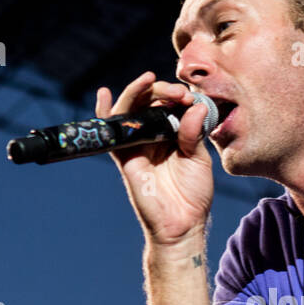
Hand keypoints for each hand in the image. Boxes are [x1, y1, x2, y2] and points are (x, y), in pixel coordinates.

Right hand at [96, 70, 214, 245]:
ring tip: (150, 80)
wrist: (182, 224)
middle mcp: (153, 135)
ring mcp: (137, 144)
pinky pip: (111, 132)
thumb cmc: (193, 194)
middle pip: (149, 102)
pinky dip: (105, 112)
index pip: (170, 104)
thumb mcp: (199, 158)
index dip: (177, 95)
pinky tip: (103, 94)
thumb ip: (194, 132)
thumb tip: (195, 106)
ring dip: (138, 92)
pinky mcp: (125, 157)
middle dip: (161, 90)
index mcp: (173, 133)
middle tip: (176, 93)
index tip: (189, 97)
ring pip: (130, 110)